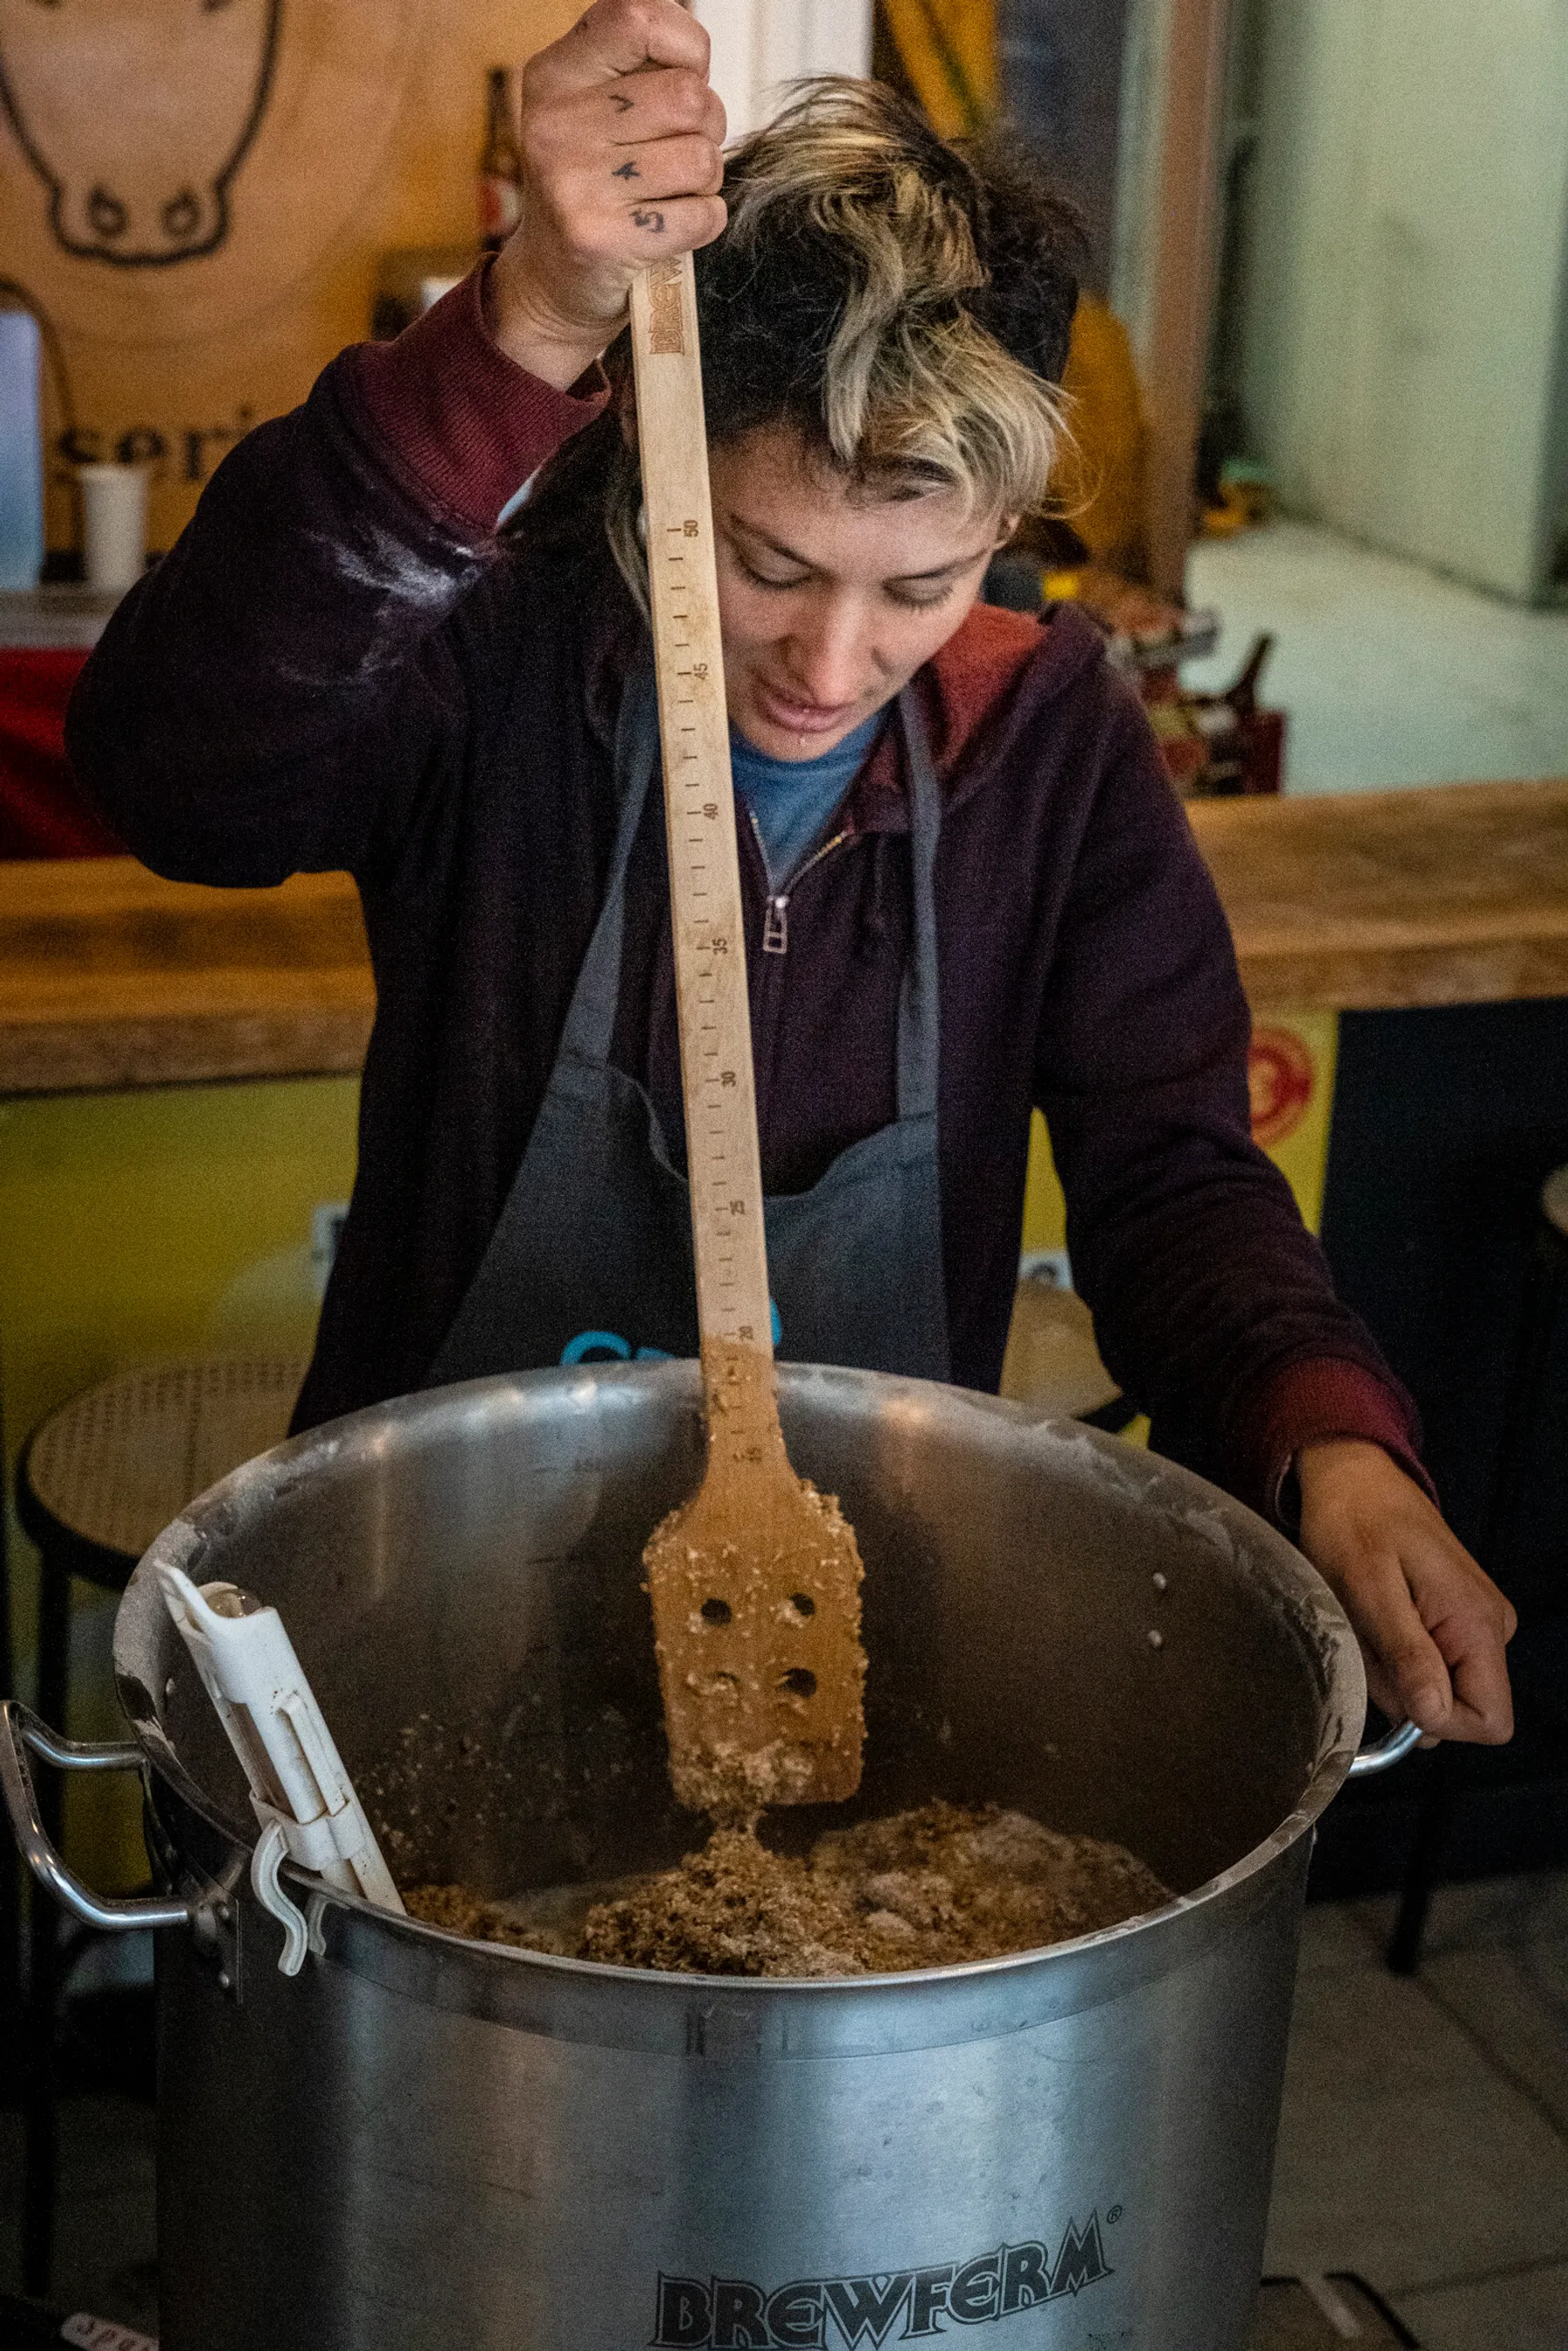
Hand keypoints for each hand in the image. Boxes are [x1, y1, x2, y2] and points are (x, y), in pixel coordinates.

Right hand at [488, 0, 726, 390]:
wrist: (553, 283)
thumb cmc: (593, 187)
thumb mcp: (596, 111)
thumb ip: (641, 69)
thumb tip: (695, 50)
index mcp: (554, 77)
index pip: (634, 17)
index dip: (685, 42)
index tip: (686, 72)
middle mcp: (557, 124)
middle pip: (688, 96)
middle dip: (706, 126)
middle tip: (678, 152)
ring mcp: (574, 183)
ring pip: (701, 157)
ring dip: (704, 180)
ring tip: (668, 193)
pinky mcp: (602, 239)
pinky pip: (701, 214)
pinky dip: (703, 222)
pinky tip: (669, 227)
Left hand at [1296, 1439, 1516, 1744]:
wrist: (1353, 1477)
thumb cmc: (1354, 1522)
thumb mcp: (1367, 1591)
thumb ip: (1406, 1656)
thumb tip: (1433, 1718)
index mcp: (1478, 1622)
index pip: (1490, 1721)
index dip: (1435, 1721)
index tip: (1389, 1681)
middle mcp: (1491, 1626)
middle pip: (1461, 1708)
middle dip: (1405, 1692)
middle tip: (1367, 1640)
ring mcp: (1477, 1623)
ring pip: (1440, 1689)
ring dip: (1394, 1672)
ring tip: (1368, 1621)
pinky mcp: (1458, 1619)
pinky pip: (1431, 1664)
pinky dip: (1395, 1654)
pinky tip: (1376, 1618)